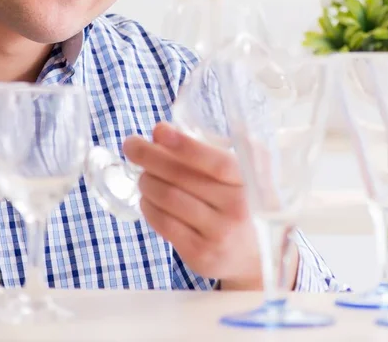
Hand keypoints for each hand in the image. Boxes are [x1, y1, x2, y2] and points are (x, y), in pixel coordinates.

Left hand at [123, 122, 298, 290]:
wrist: (256, 257)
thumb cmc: (239, 201)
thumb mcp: (237, 172)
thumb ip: (205, 149)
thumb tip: (160, 131)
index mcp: (249, 181)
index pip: (215, 162)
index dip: (185, 144)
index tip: (159, 130)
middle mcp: (238, 208)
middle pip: (182, 177)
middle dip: (149, 156)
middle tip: (131, 145)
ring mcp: (219, 233)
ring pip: (168, 198)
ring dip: (147, 181)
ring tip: (143, 175)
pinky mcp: (201, 254)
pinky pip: (164, 224)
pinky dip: (148, 206)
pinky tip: (148, 199)